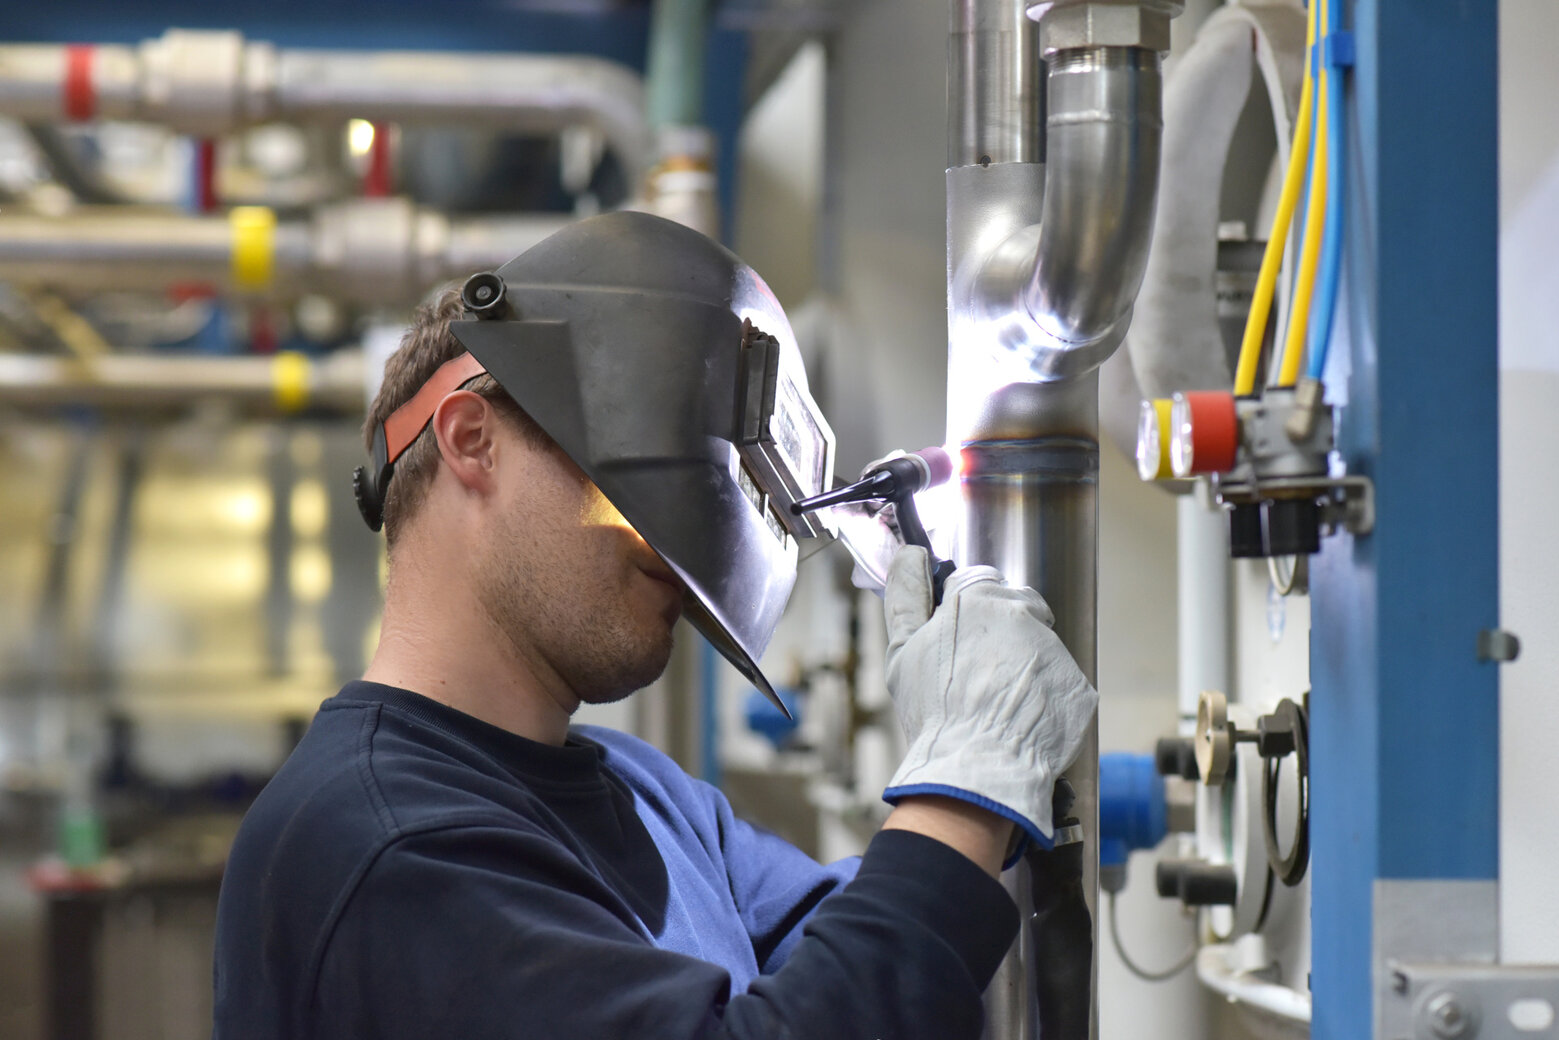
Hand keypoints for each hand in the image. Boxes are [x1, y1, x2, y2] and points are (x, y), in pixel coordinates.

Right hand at [881, 546, 1096, 844]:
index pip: (982, 587)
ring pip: (1041, 650)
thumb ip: (907, 596)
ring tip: (999, 707)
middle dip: (1003, 639)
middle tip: (980, 680)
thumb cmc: (934, 710)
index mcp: (981, 600)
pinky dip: (1047, 701)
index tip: (962, 644)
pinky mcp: (1079, 686)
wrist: (977, 765)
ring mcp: (1056, 651)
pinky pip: (1062, 687)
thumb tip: (910, 554)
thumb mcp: (903, 649)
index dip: (971, 616)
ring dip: (1025, 670)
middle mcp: (1025, 616)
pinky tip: (1023, 722)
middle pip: (1018, 614)